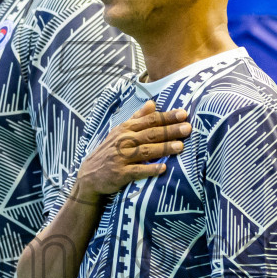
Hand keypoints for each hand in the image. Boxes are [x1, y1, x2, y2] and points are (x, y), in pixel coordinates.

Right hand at [73, 102, 190, 203]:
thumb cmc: (110, 150)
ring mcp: (121, 157)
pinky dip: (149, 169)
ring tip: (180, 146)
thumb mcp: (120, 131)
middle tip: (187, 128)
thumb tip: (152, 103)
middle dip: (170, 131)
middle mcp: (124, 141)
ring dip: (163, 148)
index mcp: (126, 129)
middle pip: (150, 134)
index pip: (150, 120)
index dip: (167, 117)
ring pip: (145, 151)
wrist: (89, 174)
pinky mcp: (120, 173)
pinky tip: (162, 168)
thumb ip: (137, 118)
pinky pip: (137, 171)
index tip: (183, 114)